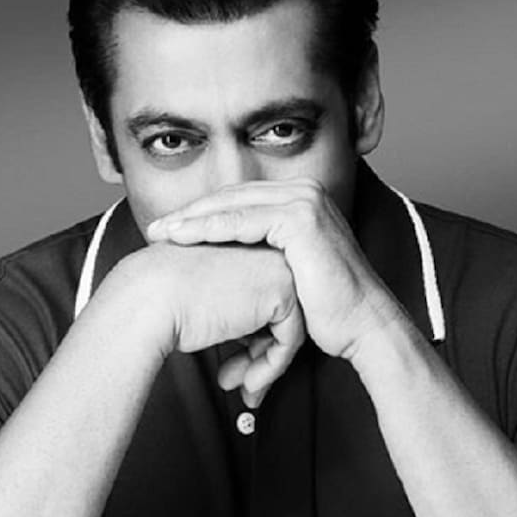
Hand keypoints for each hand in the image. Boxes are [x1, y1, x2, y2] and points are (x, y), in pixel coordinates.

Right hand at [111, 241, 304, 407]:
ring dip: (264, 366)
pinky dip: (272, 367)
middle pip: (276, 314)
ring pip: (287, 329)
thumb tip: (256, 343)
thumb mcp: (205, 302)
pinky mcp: (282, 290)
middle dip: (258, 356)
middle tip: (238, 381)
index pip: (260, 300)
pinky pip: (291, 340)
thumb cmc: (161, 297)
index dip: (249, 340)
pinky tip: (249, 382)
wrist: (149, 297)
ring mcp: (278, 267)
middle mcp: (265, 251)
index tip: (232, 365)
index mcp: (244, 247)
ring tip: (242, 387)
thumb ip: (235, 313)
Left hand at [146, 178, 398, 361]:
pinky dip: (210, 228)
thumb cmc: (325, 307)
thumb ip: (260, 256)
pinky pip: (244, 220)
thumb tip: (222, 262)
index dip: (200, 214)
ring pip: (233, 205)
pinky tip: (182, 238)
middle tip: (154, 230)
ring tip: (160, 234)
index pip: (239, 200)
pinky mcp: (301, 219)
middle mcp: (303, 191)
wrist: (362, 324)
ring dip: (192, 219)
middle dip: (189, 213)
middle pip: (232, 197)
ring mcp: (304, 201)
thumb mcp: (285, 272)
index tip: (167, 230)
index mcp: (299, 199)